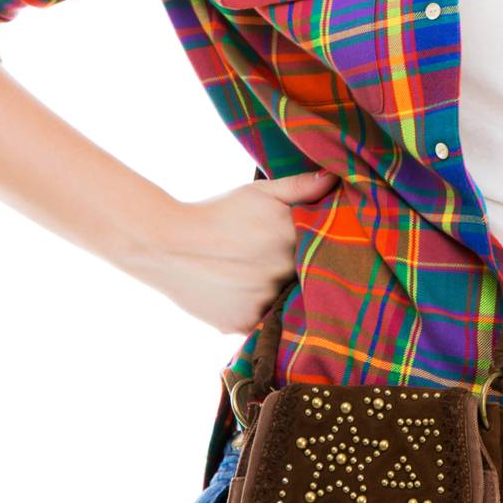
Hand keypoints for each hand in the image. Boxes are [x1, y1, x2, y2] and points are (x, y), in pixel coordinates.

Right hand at [123, 167, 338, 333]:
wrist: (167, 243)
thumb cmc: (217, 213)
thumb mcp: (259, 193)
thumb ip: (301, 186)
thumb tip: (335, 179)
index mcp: (294, 240)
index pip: (324, 254)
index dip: (318, 253)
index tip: (308, 251)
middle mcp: (284, 273)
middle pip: (305, 281)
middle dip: (296, 274)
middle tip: (273, 264)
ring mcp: (264, 302)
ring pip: (282, 303)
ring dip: (276, 296)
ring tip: (253, 280)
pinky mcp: (243, 323)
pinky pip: (261, 322)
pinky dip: (256, 312)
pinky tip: (241, 294)